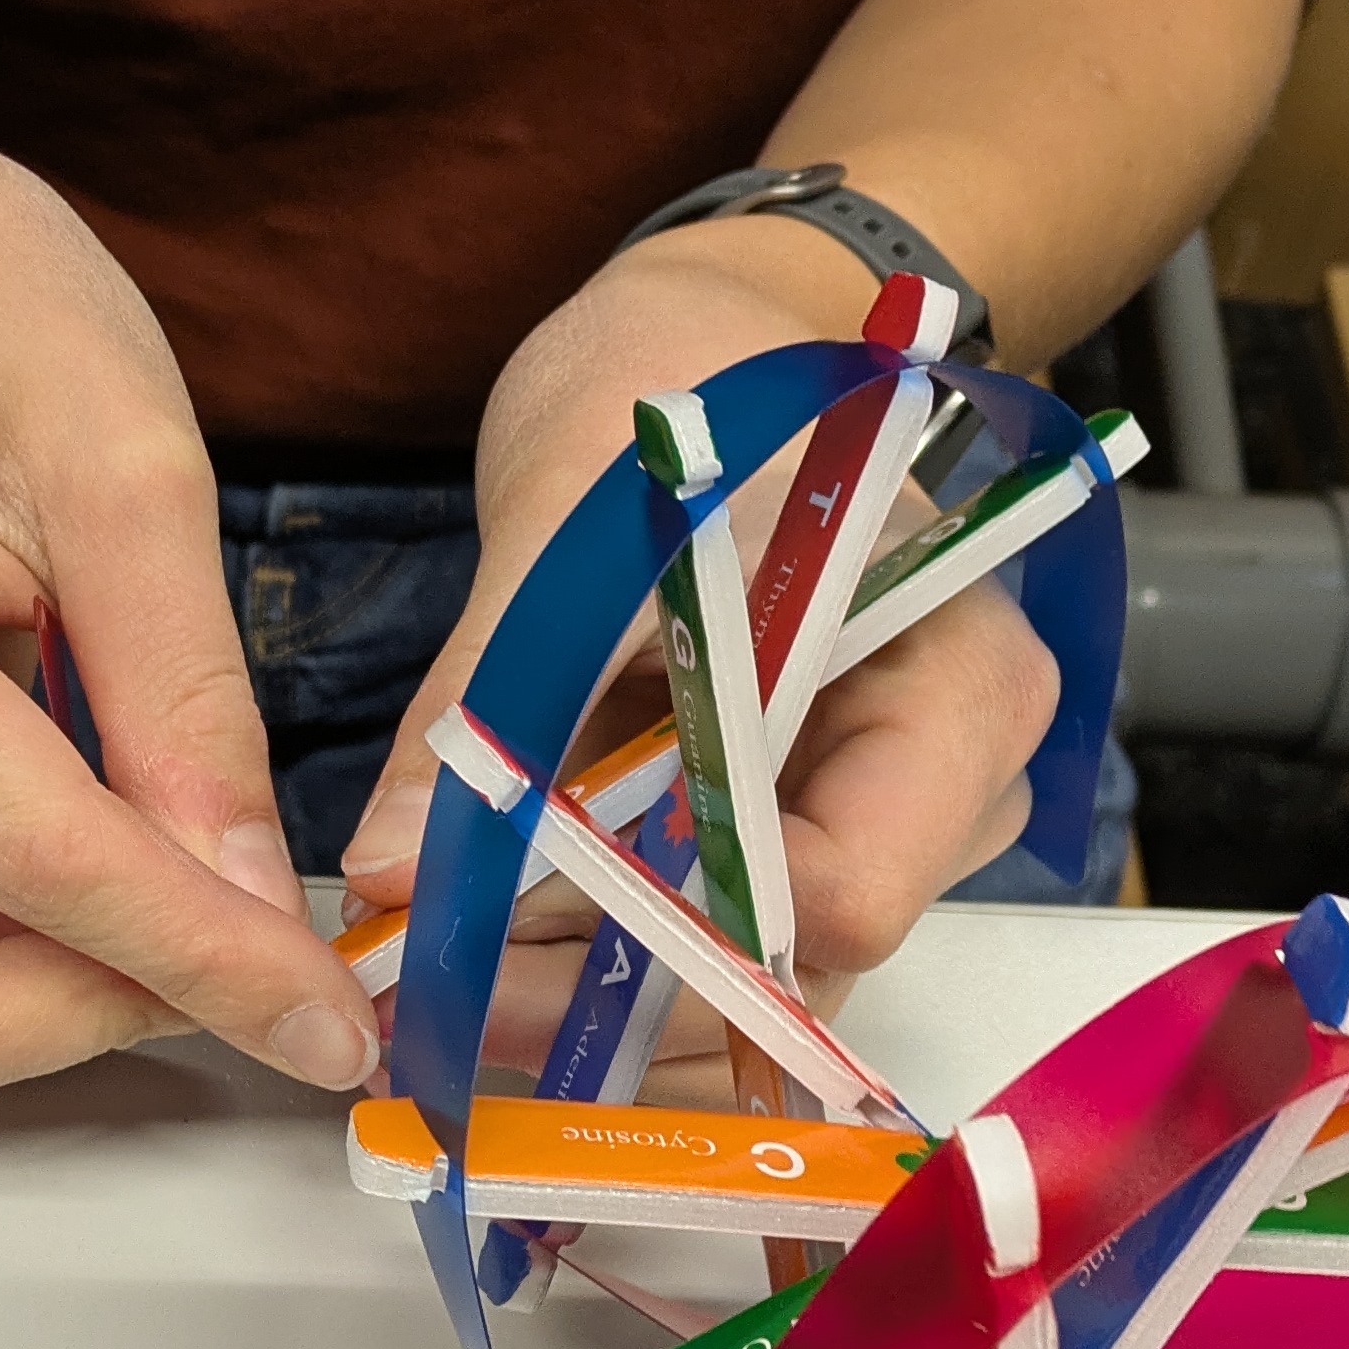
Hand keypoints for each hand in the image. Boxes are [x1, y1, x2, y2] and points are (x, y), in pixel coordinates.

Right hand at [0, 122, 383, 1117]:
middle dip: (90, 1013)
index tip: (328, 1021)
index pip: (27, 858)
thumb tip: (257, 906)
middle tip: (230, 928)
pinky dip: (27, 952)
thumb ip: (193, 701)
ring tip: (172, 856)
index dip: (198, 960)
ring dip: (64, 990)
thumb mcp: (134, 463)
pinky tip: (107, 839)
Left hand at [338, 218, 1063, 1068]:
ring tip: (427, 960)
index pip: (849, 893)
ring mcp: (877, 832)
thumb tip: (390, 866)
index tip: (501, 927)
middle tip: (423, 978)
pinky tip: (481, 942)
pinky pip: (712, 962)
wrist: (721, 346)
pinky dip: (594, 971)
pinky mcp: (795, 851)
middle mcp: (948, 790)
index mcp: (958, 686)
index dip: (675, 937)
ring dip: (582, 1002)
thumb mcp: (582, 523)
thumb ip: (496, 696)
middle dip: (601, 995)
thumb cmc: (695, 389)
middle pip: (789, 974)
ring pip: (743, 997)